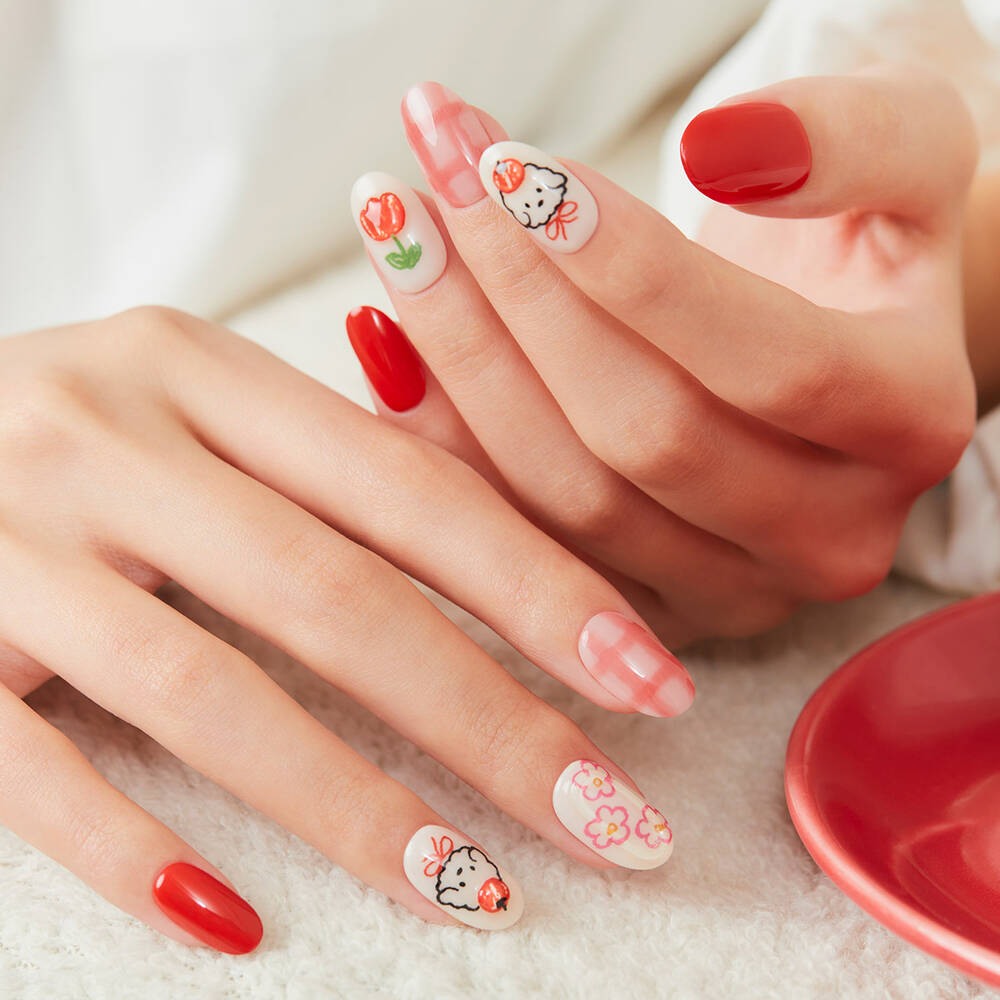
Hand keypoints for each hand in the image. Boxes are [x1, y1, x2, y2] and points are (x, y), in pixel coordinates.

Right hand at [0, 308, 692, 948]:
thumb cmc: (64, 437)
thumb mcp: (185, 412)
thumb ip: (316, 475)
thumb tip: (504, 568)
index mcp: (197, 370)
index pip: (410, 489)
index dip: (543, 589)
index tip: (652, 685)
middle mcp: (104, 436)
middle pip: (339, 596)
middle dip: (493, 720)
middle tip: (615, 821)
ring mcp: (5, 537)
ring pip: (209, 689)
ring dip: (355, 807)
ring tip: (477, 896)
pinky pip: (30, 766)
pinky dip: (133, 849)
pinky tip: (236, 921)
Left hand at [348, 71, 977, 644]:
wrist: (831, 354)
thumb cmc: (853, 249)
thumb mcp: (902, 158)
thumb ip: (845, 140)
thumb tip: (719, 146)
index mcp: (907, 425)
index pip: (769, 365)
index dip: (632, 271)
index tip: (514, 167)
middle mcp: (827, 535)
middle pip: (646, 439)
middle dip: (520, 302)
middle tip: (434, 181)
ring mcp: (729, 590)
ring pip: (568, 502)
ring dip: (462, 364)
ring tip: (395, 236)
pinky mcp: (645, 606)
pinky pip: (523, 541)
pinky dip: (441, 447)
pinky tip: (383, 345)